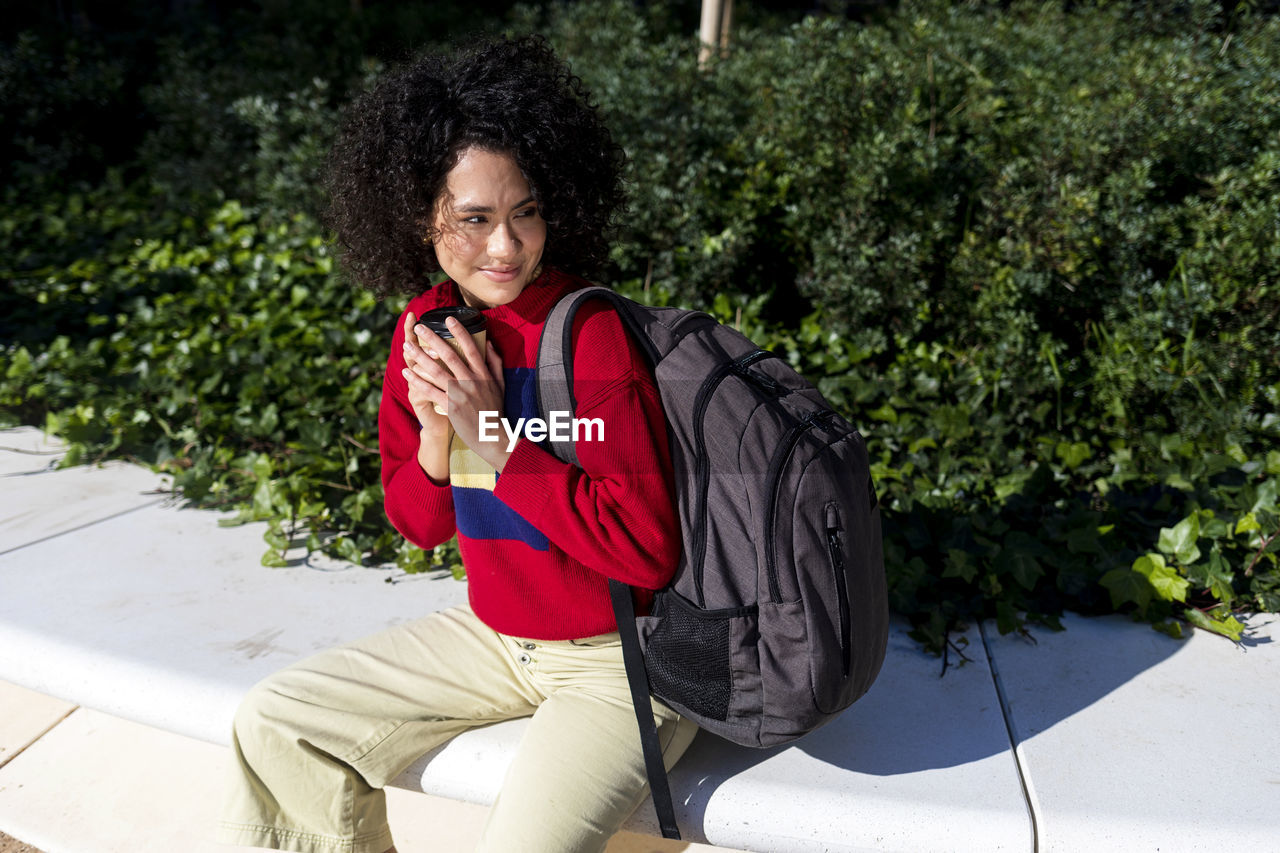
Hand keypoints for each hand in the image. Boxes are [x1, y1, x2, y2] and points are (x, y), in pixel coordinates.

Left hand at [405, 315, 510, 471]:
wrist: (492, 435)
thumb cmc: (495, 409)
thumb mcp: (500, 383)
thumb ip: (495, 362)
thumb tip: (487, 343)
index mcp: (483, 374)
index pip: (470, 348)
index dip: (459, 332)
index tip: (448, 319)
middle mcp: (471, 381)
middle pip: (449, 355)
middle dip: (432, 339)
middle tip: (419, 327)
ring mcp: (460, 394)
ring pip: (437, 371)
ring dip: (420, 357)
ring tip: (407, 346)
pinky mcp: (451, 406)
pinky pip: (431, 390)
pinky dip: (418, 381)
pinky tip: (406, 372)